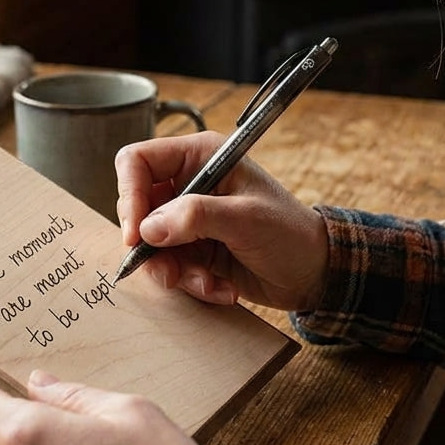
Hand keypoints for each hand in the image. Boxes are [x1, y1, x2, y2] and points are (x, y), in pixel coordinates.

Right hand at [115, 131, 328, 311]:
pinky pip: (169, 266)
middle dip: (151, 245)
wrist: (314, 273)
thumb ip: (196, 217)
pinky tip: (221, 288)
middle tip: (170, 269)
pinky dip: (190, 282)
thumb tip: (147, 228)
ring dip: (174, 270)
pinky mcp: (193, 248)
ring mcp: (189, 218)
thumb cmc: (290, 233)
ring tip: (206, 282)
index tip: (135, 234)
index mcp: (199, 157)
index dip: (129, 195)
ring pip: (149, 243)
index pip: (138, 162)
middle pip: (137, 207)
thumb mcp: (246, 219)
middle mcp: (188, 183)